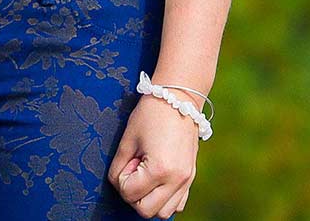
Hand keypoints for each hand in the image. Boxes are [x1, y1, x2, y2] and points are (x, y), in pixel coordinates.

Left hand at [106, 92, 201, 216]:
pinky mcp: (191, 178)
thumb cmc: (150, 115)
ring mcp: (187, 180)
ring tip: (145, 175)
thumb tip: (118, 182)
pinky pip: (177, 204)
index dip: (120, 180)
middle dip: (133, 195)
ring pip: (163, 212)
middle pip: (146, 211)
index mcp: (160, 169)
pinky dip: (164, 199)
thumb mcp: (128, 139)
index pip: (130, 194)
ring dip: (149, 200)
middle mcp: (177, 180)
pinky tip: (156, 180)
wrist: (178, 99)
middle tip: (133, 170)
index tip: (126, 161)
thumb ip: (119, 166)